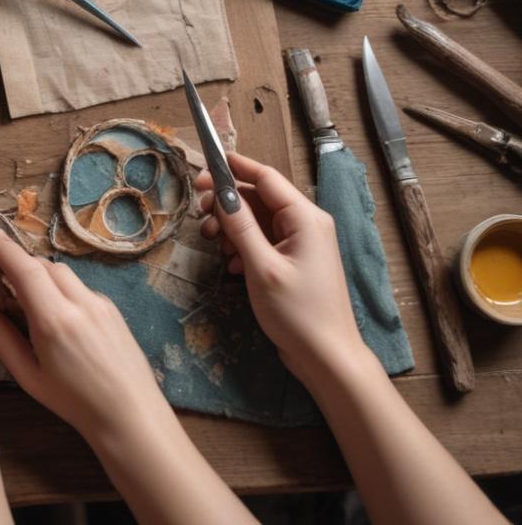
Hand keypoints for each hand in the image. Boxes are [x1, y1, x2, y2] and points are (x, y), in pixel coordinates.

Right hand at [0, 227, 161, 442]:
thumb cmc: (74, 403)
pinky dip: (62, 289)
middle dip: (21, 264)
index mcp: (54, 320)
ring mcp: (100, 303)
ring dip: (42, 276)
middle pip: (44, 266)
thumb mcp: (29, 376)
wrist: (131, 415)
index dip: (4, 248)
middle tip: (2, 278)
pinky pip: (81, 288)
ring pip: (64, 274)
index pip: (24, 269)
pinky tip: (58, 316)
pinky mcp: (113, 309)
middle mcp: (80, 303)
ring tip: (29, 299)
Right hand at [196, 152, 365, 382]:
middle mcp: (306, 224)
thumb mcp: (261, 267)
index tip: (202, 171)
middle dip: (227, 204)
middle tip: (200, 216)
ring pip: (258, 220)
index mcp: (305, 217)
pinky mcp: (293, 261)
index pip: (266, 177)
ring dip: (232, 228)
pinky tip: (233, 266)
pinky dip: (243, 246)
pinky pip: (263, 240)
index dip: (233, 169)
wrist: (326, 357)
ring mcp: (301, 243)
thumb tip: (221, 194)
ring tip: (215, 246)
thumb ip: (241, 227)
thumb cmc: (297, 312)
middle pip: (259, 197)